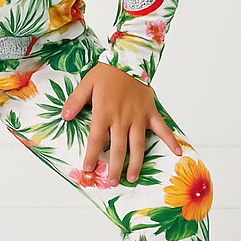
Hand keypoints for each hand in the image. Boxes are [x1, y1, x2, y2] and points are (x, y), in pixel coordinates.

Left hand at [61, 62, 181, 183]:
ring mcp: (138, 117)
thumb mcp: (86, 84)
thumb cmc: (107, 72)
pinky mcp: (150, 112)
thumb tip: (64, 117)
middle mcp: (121, 118)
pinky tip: (177, 153)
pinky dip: (171, 140)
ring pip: (137, 145)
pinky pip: (162, 129)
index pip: (95, 140)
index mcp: (104, 112)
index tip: (88, 170)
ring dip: (136, 163)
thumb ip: (75, 101)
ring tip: (132, 177)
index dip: (91, 156)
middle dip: (114, 167)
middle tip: (111, 182)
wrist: (129, 58)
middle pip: (117, 149)